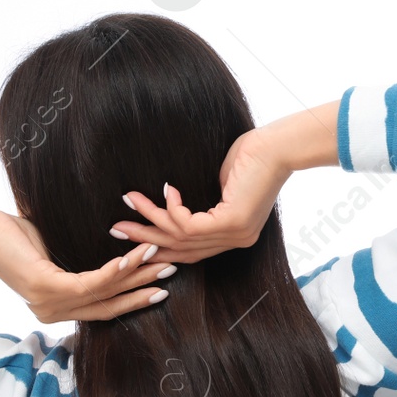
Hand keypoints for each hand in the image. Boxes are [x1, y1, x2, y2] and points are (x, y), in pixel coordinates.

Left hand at [0, 210, 175, 322]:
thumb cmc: (12, 236)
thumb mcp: (53, 253)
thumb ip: (77, 262)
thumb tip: (113, 251)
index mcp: (55, 308)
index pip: (103, 307)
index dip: (133, 298)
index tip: (159, 287)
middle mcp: (52, 312)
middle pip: (109, 305)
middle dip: (143, 289)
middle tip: (171, 273)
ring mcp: (48, 303)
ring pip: (104, 292)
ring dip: (136, 274)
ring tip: (160, 259)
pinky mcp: (45, 288)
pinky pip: (90, 281)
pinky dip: (115, 270)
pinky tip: (132, 257)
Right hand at [111, 127, 292, 263]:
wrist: (279, 146)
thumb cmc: (252, 158)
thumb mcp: (221, 185)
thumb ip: (203, 202)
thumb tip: (173, 202)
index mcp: (235, 236)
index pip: (191, 250)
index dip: (160, 245)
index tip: (133, 237)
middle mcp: (236, 241)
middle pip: (182, 248)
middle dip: (146, 238)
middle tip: (117, 230)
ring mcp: (236, 235)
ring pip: (181, 235)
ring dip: (151, 217)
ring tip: (130, 199)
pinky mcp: (232, 222)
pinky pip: (190, 224)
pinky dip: (173, 208)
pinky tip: (166, 189)